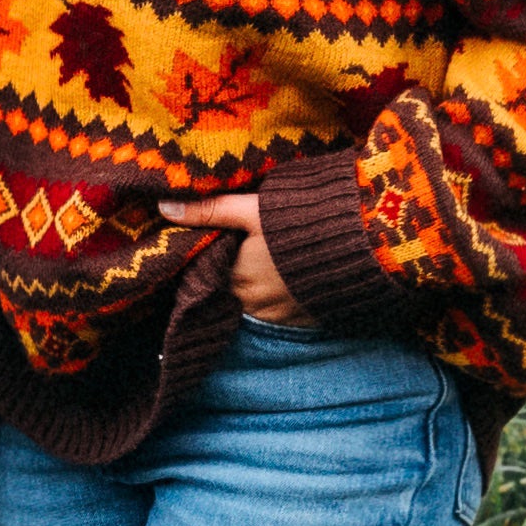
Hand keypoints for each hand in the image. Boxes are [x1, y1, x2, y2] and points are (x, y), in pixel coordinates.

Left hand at [153, 189, 302, 325]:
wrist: (362, 247)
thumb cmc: (301, 223)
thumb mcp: (252, 209)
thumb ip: (210, 210)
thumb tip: (163, 206)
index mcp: (234, 275)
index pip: (206, 271)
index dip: (207, 254)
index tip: (212, 239)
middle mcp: (251, 302)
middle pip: (228, 287)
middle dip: (229, 271)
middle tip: (238, 247)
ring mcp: (278, 315)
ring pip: (252, 300)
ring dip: (252, 285)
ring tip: (263, 261)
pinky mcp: (303, 319)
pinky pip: (278, 311)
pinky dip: (276, 295)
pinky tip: (283, 277)